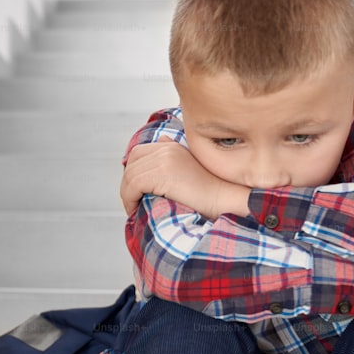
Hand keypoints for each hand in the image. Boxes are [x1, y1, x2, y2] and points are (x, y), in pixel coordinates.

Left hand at [120, 139, 250, 218]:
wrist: (226, 198)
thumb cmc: (212, 191)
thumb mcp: (190, 171)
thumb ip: (173, 159)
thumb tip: (161, 144)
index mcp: (172, 146)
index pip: (139, 152)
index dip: (132, 172)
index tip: (134, 191)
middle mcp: (167, 149)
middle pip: (132, 162)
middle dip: (127, 182)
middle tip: (131, 201)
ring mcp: (165, 159)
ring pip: (131, 175)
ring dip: (127, 194)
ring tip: (134, 208)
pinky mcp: (163, 174)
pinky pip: (134, 184)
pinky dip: (129, 198)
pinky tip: (135, 209)